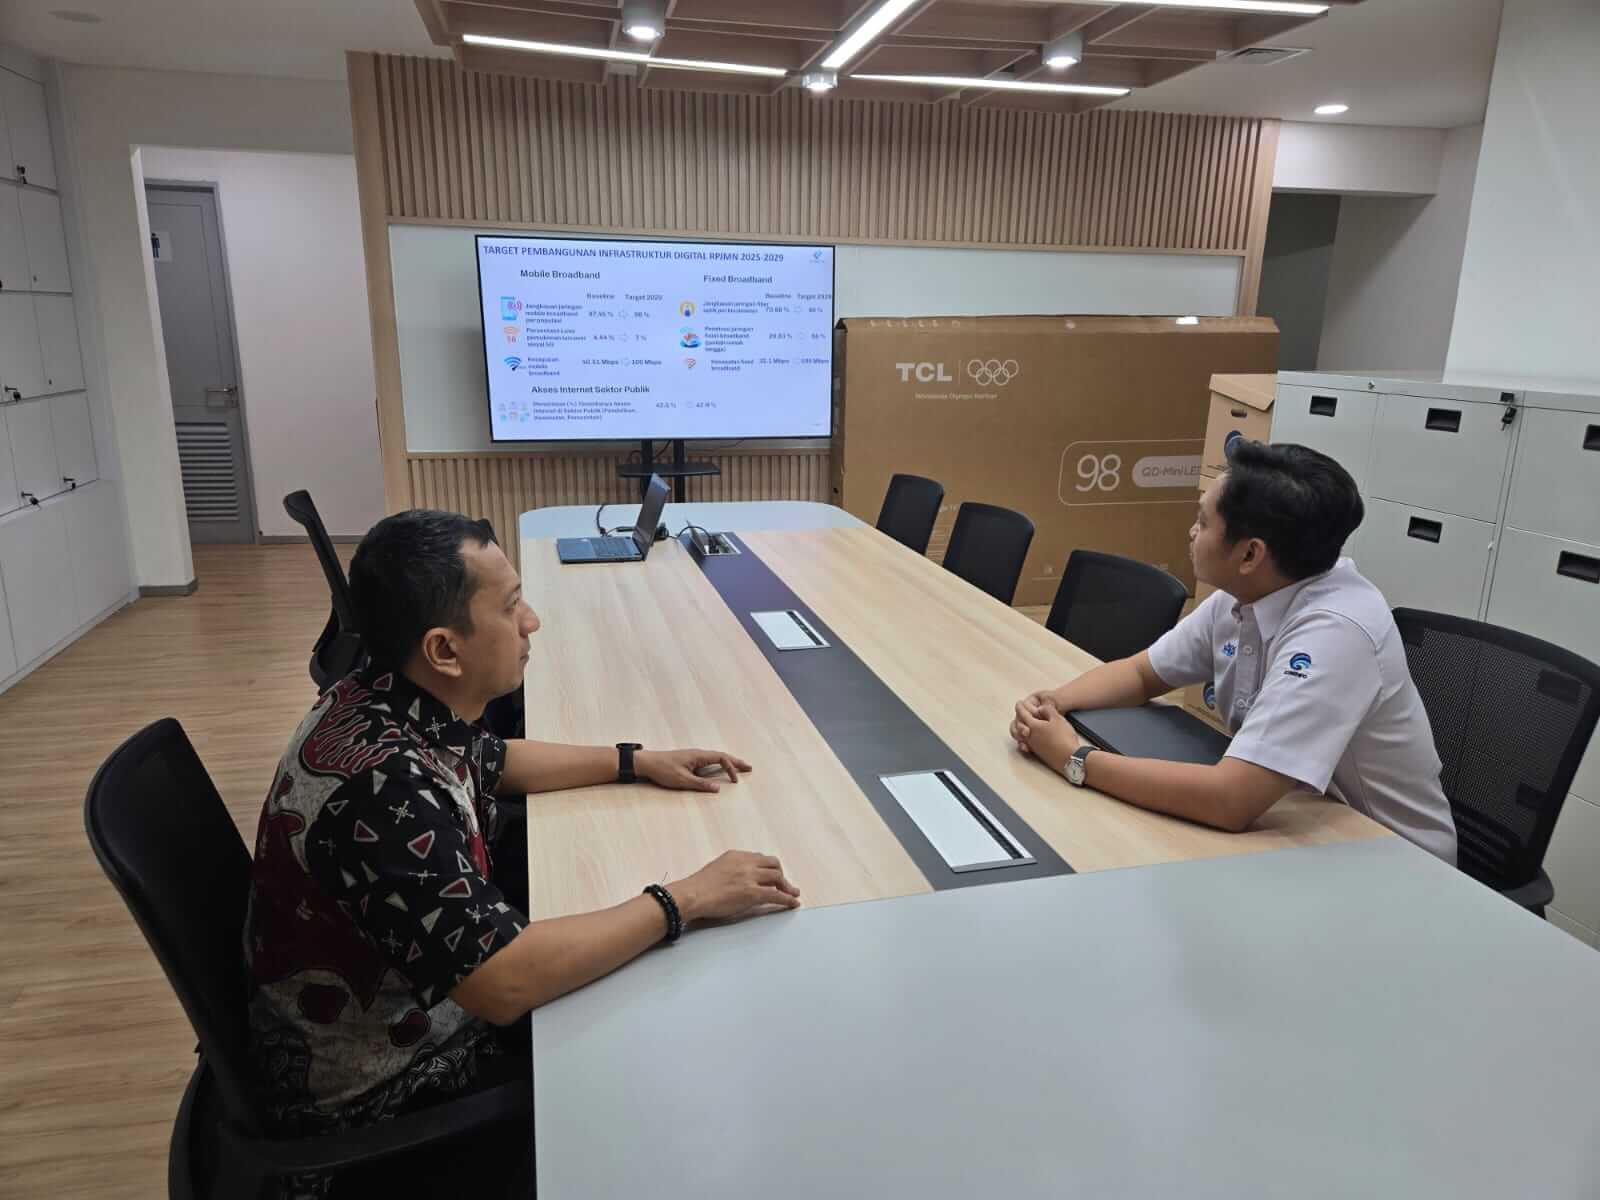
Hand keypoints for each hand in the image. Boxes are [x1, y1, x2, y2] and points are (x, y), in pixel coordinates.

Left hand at [636, 748, 751, 791]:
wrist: (647, 762)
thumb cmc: (663, 770)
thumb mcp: (682, 780)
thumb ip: (700, 784)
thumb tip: (718, 788)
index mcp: (698, 755)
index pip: (721, 758)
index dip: (731, 768)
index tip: (735, 781)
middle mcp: (698, 753)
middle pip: (722, 755)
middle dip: (736, 762)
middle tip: (750, 767)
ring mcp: (694, 756)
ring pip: (717, 757)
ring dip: (729, 762)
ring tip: (740, 767)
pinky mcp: (690, 760)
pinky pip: (710, 760)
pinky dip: (720, 764)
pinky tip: (722, 768)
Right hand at [667, 850, 800, 921]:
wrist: (692, 895)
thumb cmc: (698, 887)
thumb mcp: (716, 868)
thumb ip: (731, 870)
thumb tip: (739, 880)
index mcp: (736, 855)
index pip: (760, 858)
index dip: (769, 868)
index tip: (773, 875)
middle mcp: (745, 863)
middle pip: (773, 864)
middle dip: (781, 875)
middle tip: (784, 885)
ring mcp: (750, 877)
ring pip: (777, 877)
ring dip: (787, 886)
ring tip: (792, 894)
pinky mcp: (752, 893)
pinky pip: (776, 895)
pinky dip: (787, 899)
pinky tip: (792, 903)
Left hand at [1014, 703, 1082, 772]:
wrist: (1070, 758)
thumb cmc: (1064, 737)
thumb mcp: (1058, 719)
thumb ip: (1048, 710)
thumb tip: (1040, 708)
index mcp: (1033, 726)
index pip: (1022, 713)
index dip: (1020, 706)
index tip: (1019, 703)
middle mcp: (1029, 736)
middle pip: (1017, 725)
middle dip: (1017, 718)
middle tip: (1020, 714)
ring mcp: (1032, 746)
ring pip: (1020, 735)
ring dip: (1021, 728)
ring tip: (1025, 724)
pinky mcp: (1038, 753)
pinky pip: (1026, 743)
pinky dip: (1025, 738)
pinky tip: (1032, 737)